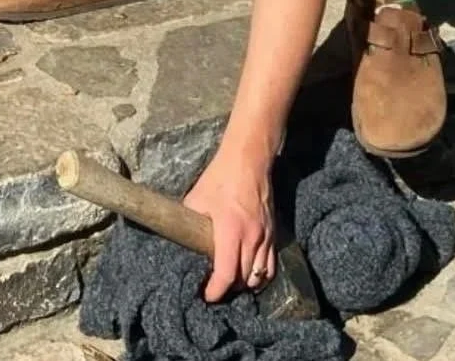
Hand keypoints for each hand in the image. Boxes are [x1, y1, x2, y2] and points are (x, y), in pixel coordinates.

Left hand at [183, 146, 275, 302]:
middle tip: (216, 289)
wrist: (249, 159)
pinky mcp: (274, 232)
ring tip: (232, 283)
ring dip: (246, 284)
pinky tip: (251, 274)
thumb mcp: (197, 198)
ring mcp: (266, 236)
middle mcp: (252, 237)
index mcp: (231, 230)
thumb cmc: (220, 177)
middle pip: (244, 280)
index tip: (207, 295)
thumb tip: (180, 238)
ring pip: (260, 276)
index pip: (227, 274)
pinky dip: (261, 275)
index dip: (216, 291)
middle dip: (229, 290)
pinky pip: (271, 264)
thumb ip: (190, 222)